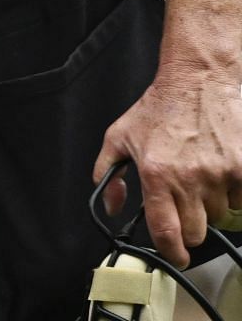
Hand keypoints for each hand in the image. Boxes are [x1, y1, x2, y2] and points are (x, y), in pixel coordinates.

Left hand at [92, 67, 241, 266]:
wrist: (198, 81)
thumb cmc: (158, 108)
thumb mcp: (119, 136)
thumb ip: (108, 173)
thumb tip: (111, 206)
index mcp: (155, 174)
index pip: (166, 231)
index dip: (171, 252)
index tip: (174, 256)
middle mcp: (189, 178)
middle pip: (196, 232)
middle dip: (189, 227)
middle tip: (183, 209)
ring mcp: (220, 174)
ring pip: (220, 216)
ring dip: (210, 206)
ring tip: (199, 177)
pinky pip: (241, 200)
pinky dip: (232, 192)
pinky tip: (219, 170)